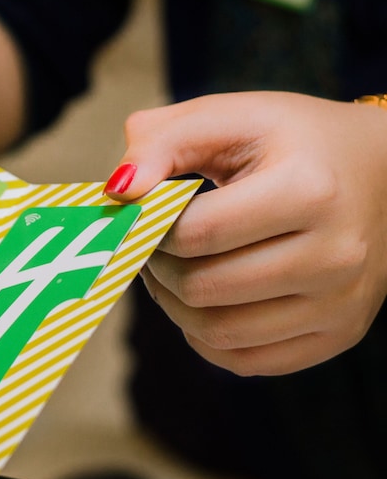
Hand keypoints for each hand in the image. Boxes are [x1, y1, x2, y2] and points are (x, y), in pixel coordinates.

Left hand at [105, 92, 386, 375]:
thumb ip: (161, 141)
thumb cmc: (293, 142)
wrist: (384, 171)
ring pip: (218, 332)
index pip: (196, 235)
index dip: (150, 229)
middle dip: (158, 269)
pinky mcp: (340, 334)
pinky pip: (246, 361)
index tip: (142, 215)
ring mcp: (342, 302)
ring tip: (172, 271)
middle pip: (203, 289)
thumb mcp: (230, 117)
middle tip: (151, 245)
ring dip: (174, 306)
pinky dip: (206, 337)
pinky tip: (204, 300)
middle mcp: (336, 254)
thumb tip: (118, 191)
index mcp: (310, 190)